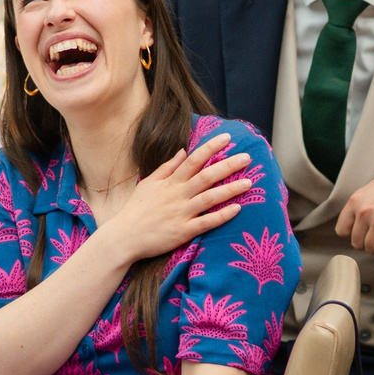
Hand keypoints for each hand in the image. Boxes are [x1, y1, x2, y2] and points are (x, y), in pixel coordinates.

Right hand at [98, 132, 254, 263]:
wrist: (124, 237)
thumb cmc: (136, 209)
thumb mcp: (149, 183)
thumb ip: (167, 167)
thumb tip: (184, 151)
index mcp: (170, 182)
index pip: (193, 160)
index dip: (211, 147)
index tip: (227, 138)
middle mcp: (178, 195)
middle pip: (207, 176)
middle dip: (228, 165)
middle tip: (248, 158)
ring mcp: (182, 213)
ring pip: (210, 198)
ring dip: (231, 189)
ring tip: (249, 182)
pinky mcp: (183, 231)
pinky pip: (207, 222)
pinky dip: (222, 215)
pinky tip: (237, 209)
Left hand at [336, 156, 373, 253]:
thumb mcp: (373, 189)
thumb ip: (360, 206)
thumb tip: (352, 226)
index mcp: (356, 200)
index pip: (342, 230)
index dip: (354, 233)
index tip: (364, 232)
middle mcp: (364, 212)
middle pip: (356, 243)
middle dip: (370, 240)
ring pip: (372, 249)